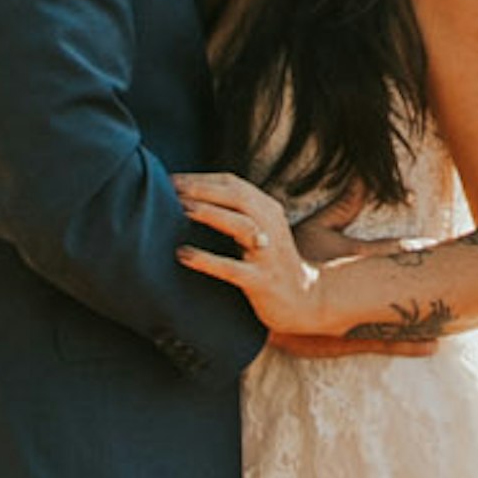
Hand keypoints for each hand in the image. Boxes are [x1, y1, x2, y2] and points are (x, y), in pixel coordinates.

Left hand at [175, 170, 325, 334]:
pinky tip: (184, 255)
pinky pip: (232, 269)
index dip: (202, 179)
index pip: (233, 184)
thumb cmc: (272, 262)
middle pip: (237, 197)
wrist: (306, 299)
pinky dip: (207, 260)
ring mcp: (267, 254)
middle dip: (202, 189)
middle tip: (171, 188)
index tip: (172, 179)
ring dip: (209, 213)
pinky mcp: (261, 281)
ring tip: (181, 209)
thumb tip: (192, 197)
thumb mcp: (262, 230)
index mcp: (267, 210)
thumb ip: (238, 212)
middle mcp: (270, 226)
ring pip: (240, 225)